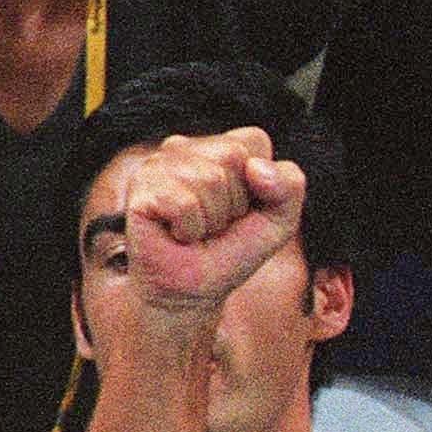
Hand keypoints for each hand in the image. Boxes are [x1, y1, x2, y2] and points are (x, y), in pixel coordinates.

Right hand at [123, 128, 305, 311]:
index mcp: (219, 145)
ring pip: (209, 178)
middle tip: (217, 223)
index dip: (261, 184)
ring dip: (212, 219)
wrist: (193, 290)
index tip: (243, 209)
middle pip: (232, 155)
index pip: (255, 141)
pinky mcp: (141, 189)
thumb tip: (255, 167)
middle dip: (235, 202)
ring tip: (197, 230)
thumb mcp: (280, 219)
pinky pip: (184, 203)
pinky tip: (179, 234)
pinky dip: (190, 229)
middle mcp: (184, 147)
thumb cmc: (233, 250)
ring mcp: (158, 165)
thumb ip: (289, 185)